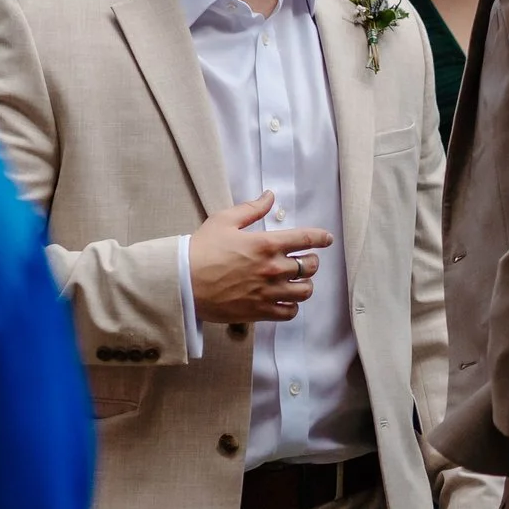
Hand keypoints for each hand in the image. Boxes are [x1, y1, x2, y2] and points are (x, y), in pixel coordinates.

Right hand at [190, 192, 333, 322]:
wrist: (182, 282)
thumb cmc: (201, 249)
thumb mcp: (224, 221)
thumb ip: (251, 208)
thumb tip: (270, 196)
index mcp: (266, 244)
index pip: (306, 238)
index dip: (321, 237)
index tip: (327, 239)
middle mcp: (273, 268)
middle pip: (310, 266)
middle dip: (312, 261)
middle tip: (306, 260)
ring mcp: (268, 292)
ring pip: (305, 291)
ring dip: (305, 284)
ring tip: (298, 281)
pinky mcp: (259, 311)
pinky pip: (289, 312)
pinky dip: (291, 306)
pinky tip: (285, 300)